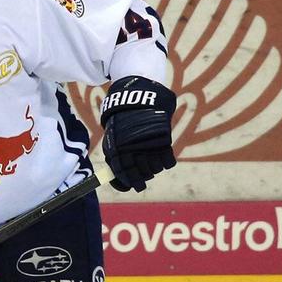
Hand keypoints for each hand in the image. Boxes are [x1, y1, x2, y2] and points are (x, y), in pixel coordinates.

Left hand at [98, 77, 176, 191]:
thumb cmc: (124, 118)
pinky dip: (167, 162)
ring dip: (155, 168)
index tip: (135, 185)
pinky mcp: (163, 140)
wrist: (139, 96)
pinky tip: (164, 158)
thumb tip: (118, 178)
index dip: (129, 183)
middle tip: (146, 172)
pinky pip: (168, 161)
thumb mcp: (113, 135)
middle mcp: (133, 149)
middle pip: (142, 174)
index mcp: (117, 149)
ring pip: (155, 170)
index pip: (123, 175)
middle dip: (144, 176)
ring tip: (153, 160)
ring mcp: (148, 145)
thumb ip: (115, 156)